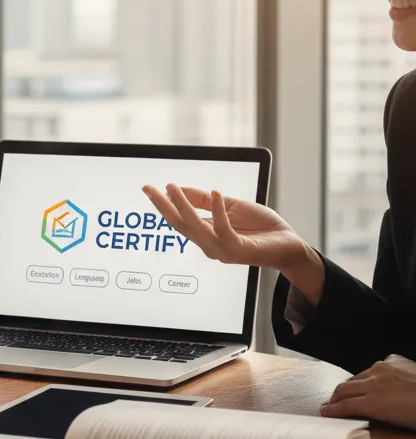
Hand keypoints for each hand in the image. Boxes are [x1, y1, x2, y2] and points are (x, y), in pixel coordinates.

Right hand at [142, 184, 300, 267]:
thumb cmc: (260, 227)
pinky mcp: (238, 249)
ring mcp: (222, 250)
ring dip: (183, 206)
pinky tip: (216, 193)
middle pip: (180, 225)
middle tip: (149, 189)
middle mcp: (209, 245)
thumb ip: (205, 201)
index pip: (179, 219)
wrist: (289, 245)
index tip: (149, 188)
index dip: (163, 204)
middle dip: (163, 206)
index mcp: (206, 235)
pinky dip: (218, 211)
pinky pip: (223, 229)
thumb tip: (179, 190)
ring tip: (172, 188)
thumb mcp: (229, 206)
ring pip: (196, 228)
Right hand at [321, 355, 415, 427]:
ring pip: (357, 376)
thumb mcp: (400, 423)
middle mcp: (374, 382)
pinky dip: (370, 376)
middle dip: (334, 398)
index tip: (324, 413)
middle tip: (329, 405)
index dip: (332, 410)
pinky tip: (376, 382)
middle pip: (344, 388)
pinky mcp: (394, 361)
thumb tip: (366, 414)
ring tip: (348, 394)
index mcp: (375, 401)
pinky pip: (375, 368)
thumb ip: (378, 415)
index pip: (344, 405)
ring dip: (350, 386)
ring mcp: (383, 368)